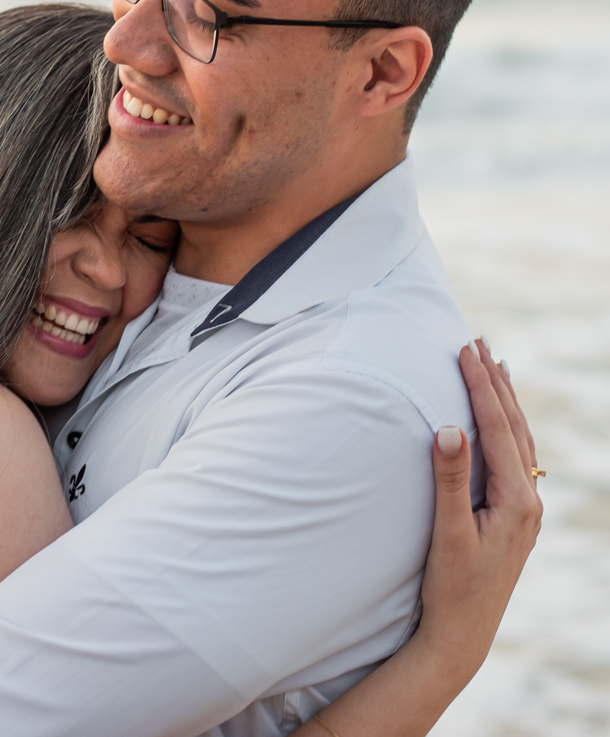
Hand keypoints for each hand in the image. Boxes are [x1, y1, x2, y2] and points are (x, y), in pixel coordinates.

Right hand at [416, 338, 542, 681]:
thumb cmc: (451, 587)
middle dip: (496, 382)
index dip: (480, 386)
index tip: (465, 350)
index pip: (499, 428)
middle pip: (516, 427)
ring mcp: (524, 509)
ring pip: (519, 441)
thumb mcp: (447, 533)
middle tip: (479, 342)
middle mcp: (529, 500)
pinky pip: (516, 458)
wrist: (462, 634)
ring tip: (494, 368)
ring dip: (505, 402)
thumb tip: (449, 427)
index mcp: (516, 500)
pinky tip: (501, 424)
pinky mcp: (514, 517)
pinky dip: (507, 429)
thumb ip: (450, 479)